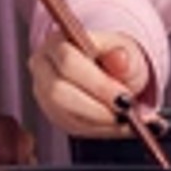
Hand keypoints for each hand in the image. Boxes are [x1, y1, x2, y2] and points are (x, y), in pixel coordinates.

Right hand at [28, 24, 153, 138]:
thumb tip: (119, 58)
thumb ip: (125, 56)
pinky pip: (71, 126)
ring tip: (124, 118)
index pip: (68, 62)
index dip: (98, 83)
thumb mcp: (128, 51)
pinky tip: (116, 124)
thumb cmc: (115, 58)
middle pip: (58, 91)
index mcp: (57, 41)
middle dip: (97, 107)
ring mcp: (43, 92)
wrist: (111, 71)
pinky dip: (98, 128)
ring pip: (63, 113)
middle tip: (125, 112)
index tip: (124, 97)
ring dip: (98, 120)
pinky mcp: (52, 113)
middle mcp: (42, 66)